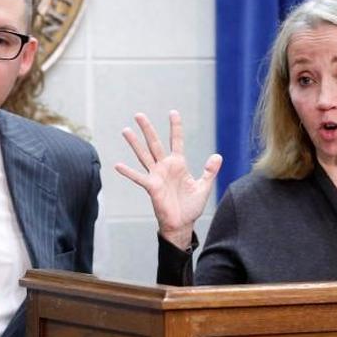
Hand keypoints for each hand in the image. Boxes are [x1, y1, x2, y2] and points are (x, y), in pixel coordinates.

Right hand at [115, 111, 221, 249]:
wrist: (182, 224)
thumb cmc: (191, 207)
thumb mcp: (204, 187)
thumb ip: (210, 171)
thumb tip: (218, 156)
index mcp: (178, 164)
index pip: (176, 141)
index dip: (175, 127)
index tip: (172, 112)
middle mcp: (165, 167)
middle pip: (155, 143)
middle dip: (148, 129)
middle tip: (139, 114)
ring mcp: (157, 176)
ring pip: (144, 155)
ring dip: (135, 143)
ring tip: (126, 130)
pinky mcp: (152, 187)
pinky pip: (139, 178)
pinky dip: (128, 172)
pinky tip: (118, 165)